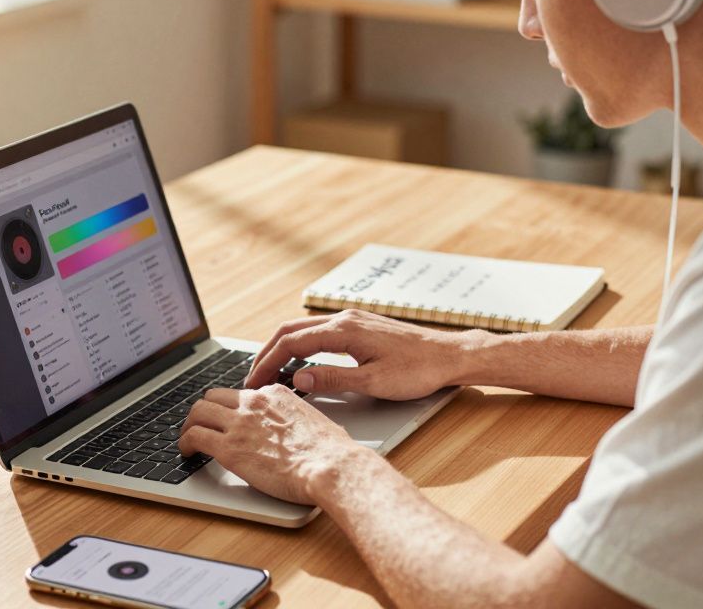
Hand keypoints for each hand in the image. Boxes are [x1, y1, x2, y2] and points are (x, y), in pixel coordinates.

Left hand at [178, 385, 363, 504]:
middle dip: (204, 411)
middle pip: (213, 397)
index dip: (230, 407)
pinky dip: (185, 443)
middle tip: (200, 425)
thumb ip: (295, 419)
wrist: (330, 466)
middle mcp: (254, 403)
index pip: (240, 393)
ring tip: (188, 439)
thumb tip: (294, 431)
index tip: (227, 418)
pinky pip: (194, 436)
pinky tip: (187, 452)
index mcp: (274, 394)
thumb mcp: (312, 420)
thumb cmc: (330, 451)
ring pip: (198, 412)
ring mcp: (239, 423)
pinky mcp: (229, 448)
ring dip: (189, 425)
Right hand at [243, 309, 482, 399]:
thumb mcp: (373, 382)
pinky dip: (301, 345)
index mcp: (343, 330)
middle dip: (267, 354)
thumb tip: (297, 379)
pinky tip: (300, 362)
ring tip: (270, 372)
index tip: (253, 383)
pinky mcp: (360, 325)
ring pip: (304, 329)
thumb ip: (332, 379)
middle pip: (290, 330)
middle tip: (253, 379)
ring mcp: (352, 319)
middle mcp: (344, 319)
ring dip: (283, 348)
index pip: (291, 343)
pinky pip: (319, 331)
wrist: (450, 355)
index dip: (267, 363)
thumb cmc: (417, 371)